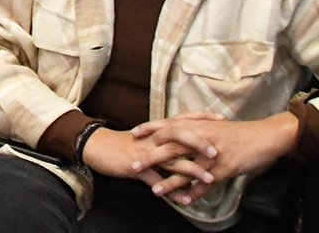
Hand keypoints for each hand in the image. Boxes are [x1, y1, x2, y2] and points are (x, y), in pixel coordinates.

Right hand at [79, 121, 222, 201]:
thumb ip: (165, 139)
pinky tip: (186, 201)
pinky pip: (159, 181)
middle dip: (200, 144)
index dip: (202, 118)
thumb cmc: (125, 142)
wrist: (99, 147)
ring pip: (173, 161)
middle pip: (180, 136)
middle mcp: (155, 138)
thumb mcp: (147, 137)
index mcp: (158, 129)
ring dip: (193, 171)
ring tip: (210, 179)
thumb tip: (183, 143)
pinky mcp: (139, 168)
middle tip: (218, 152)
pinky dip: (174, 193)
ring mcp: (147, 153)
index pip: (183, 119)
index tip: (220, 119)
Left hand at [130, 112, 298, 204]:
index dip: (151, 129)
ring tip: (155, 191)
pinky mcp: (224, 169)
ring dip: (170, 182)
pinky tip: (184, 202)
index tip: (134, 134)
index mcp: (198, 126)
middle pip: (172, 148)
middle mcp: (202, 138)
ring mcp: (212, 155)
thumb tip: (181, 134)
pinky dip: (195, 194)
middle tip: (134, 165)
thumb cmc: (238, 133)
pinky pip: (206, 184)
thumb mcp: (214, 127)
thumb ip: (197, 130)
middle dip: (152, 157)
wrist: (264, 136)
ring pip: (186, 170)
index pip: (169, 125)